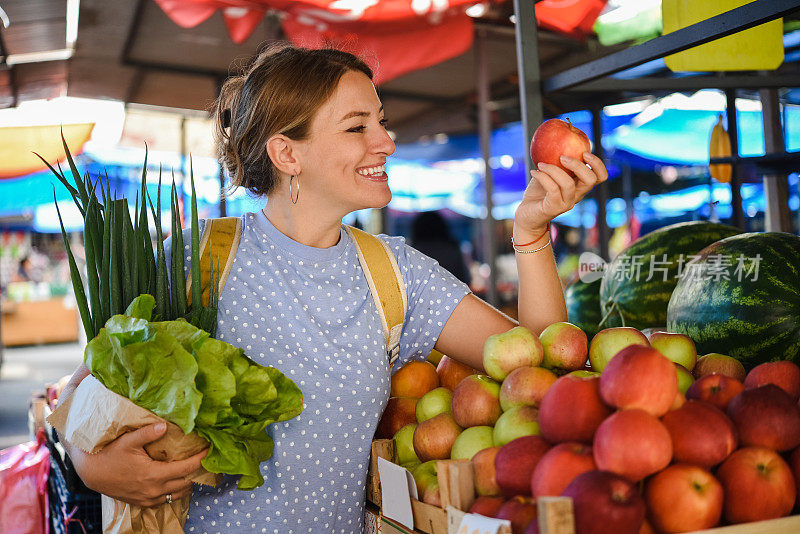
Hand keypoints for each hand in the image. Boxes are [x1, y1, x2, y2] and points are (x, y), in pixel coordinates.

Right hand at [70, 423, 206, 506]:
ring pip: (178, 494)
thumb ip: (148, 433)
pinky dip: (175, 491)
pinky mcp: (142, 503)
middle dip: (198, 471)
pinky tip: (177, 481)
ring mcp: (148, 499)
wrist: (92, 473)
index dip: (201, 459)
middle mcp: (154, 490)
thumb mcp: (128, 441)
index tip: (209, 450)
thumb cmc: (109, 455)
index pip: (187, 468)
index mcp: (154, 475)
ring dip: (188, 483)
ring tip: (194, 469)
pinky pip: (166, 500)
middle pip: (187, 483)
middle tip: (205, 459)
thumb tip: (164, 425)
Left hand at [514, 152, 607, 239]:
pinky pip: (552, 189)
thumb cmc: (538, 193)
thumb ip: (556, 162)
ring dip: (554, 169)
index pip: (600, 177)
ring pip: (569, 184)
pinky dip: (543, 177)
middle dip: (578, 165)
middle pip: (591, 180)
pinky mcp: (553, 208)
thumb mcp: (550, 174)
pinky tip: (534, 172)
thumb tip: (556, 140)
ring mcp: (566, 203)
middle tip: (562, 156)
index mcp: (579, 186)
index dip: (597, 164)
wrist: (526, 215)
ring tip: (541, 164)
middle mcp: (576, 195)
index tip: (585, 152)